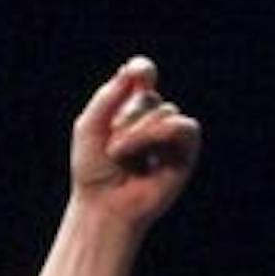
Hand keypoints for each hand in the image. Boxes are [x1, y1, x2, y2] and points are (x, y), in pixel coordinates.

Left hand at [70, 54, 200, 231]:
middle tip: (110, 146)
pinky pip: (184, 127)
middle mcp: (151, 118)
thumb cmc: (94, 171)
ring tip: (119, 154)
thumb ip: (108, 96)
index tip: (137, 74)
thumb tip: (130, 71)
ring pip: (165, 110)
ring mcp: (169, 135)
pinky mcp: (185, 152)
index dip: (142, 69)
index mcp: (129, 108)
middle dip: (127, 116)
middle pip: (148, 96)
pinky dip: (162, 134)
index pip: (143, 75)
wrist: (103, 206)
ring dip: (139, 132)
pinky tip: (146, 153)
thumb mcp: (89, 127)